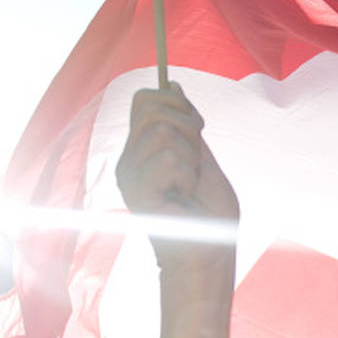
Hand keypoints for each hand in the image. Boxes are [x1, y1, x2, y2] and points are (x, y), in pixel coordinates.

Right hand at [114, 83, 239, 271]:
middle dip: (186, 126)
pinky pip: (169, 158)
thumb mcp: (201, 157)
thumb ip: (185, 124)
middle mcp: (128, 160)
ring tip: (188, 186)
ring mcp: (128, 175)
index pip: (144, 99)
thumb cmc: (209, 214)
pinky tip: (182, 198)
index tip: (196, 129)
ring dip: (190, 157)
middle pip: (150, 106)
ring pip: (162, 131)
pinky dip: (188, 176)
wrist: (209, 255)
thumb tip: (172, 83)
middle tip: (194, 164)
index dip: (174, 101)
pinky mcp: (135, 190)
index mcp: (142, 150)